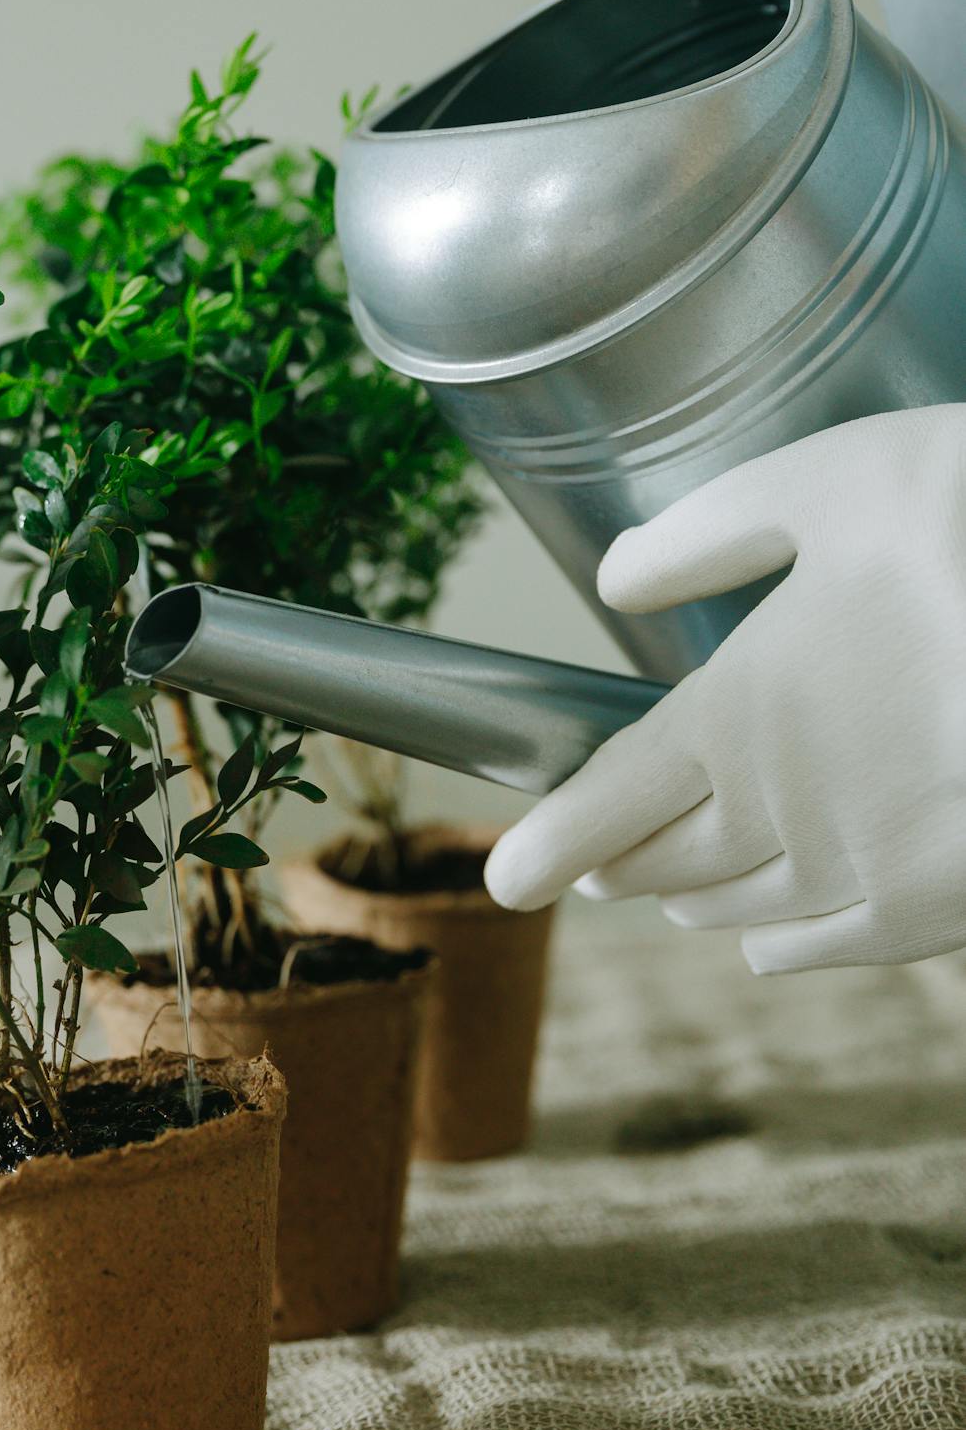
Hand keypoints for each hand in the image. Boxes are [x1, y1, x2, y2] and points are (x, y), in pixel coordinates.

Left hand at [484, 409, 965, 974]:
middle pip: (668, 860)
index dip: (548, 841)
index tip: (506, 874)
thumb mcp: (828, 483)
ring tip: (660, 890)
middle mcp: (789, 808)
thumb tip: (616, 576)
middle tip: (584, 859)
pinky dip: (785, 944)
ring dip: (691, 897)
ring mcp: (872, 865)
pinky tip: (764, 946)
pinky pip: (839, 943)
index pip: (611, 799)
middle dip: (619, 860)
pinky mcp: (947, 902)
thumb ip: (708, 534)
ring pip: (744, 905)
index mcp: (741, 712)